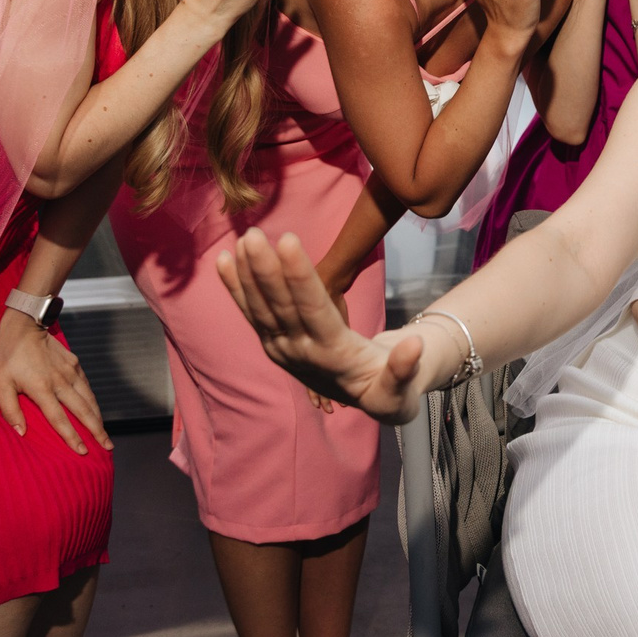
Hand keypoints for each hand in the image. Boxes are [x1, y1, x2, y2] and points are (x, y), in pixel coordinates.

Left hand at [0, 307, 112, 454]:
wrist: (24, 324)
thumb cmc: (7, 355)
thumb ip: (9, 409)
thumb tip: (21, 432)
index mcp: (42, 389)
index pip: (60, 419)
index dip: (72, 437)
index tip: (83, 451)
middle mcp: (60, 382)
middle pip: (83, 411)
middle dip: (96, 431)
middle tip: (107, 447)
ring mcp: (70, 372)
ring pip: (89, 399)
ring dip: (99, 418)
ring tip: (105, 433)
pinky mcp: (74, 364)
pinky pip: (87, 386)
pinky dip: (93, 400)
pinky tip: (95, 409)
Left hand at [219, 228, 428, 423]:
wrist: (370, 402)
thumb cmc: (391, 392)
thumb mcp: (402, 392)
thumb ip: (404, 369)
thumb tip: (413, 344)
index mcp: (333, 355)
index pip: (312, 310)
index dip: (299, 277)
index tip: (289, 242)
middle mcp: (301, 352)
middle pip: (280, 306)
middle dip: (265, 270)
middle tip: (254, 234)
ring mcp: (283, 349)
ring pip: (261, 308)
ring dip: (248, 274)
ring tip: (241, 240)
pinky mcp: (275, 344)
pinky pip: (252, 313)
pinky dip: (237, 288)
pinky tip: (224, 260)